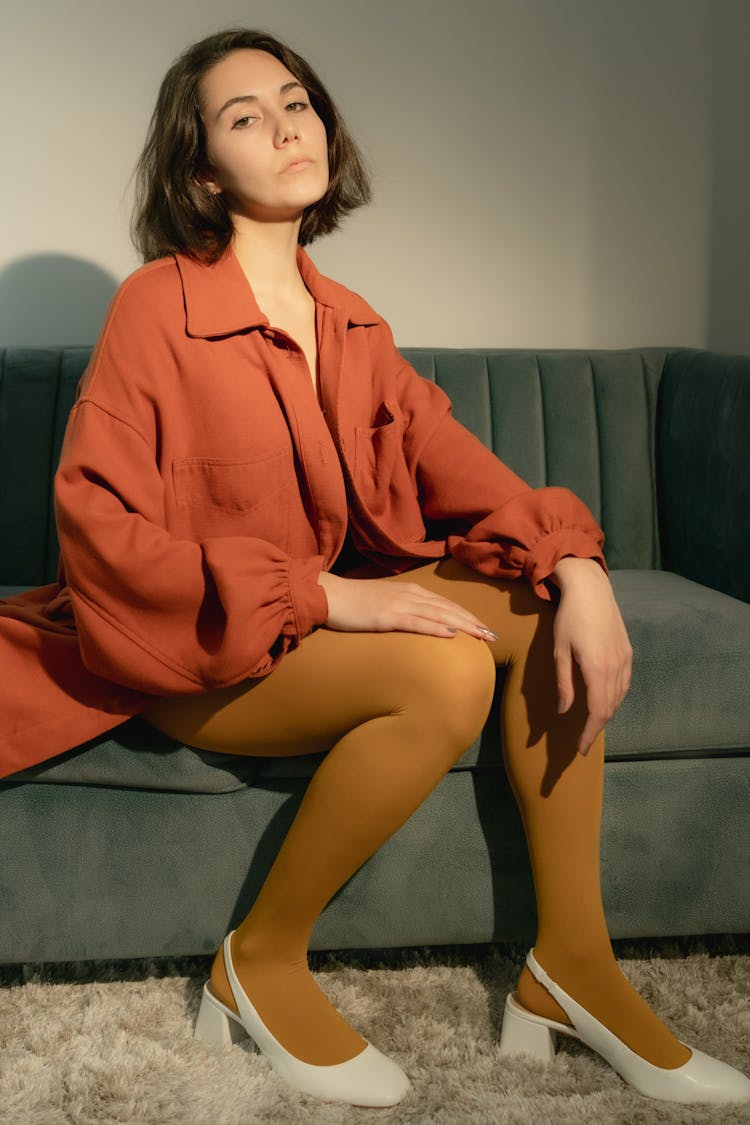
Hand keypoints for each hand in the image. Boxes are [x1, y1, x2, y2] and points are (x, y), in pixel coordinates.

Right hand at [317, 571, 497, 640]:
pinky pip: (417, 622)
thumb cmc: (353, 602)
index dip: (467, 615)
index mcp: (410, 591)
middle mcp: (410, 595)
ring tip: (482, 636)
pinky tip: (452, 633)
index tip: (484, 627)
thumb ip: (403, 608)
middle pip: (449, 609)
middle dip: (473, 622)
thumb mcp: (384, 602)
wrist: (329, 595)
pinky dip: (437, 627)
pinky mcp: (387, 617)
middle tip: (493, 635)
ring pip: (440, 614)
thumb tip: (417, 620)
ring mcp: (400, 605)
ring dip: (464, 625)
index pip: (446, 604)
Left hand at [551, 558, 631, 754]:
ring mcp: (625, 660)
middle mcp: (616, 668)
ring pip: (619, 697)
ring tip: (592, 724)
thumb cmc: (569, 618)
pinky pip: (624, 684)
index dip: (589, 733)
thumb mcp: (560, 652)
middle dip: (596, 727)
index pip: (597, 712)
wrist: (591, 590)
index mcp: (597, 669)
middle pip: (610, 708)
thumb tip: (564, 711)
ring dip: (606, 713)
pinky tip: (605, 701)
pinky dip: (615, 698)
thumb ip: (564, 684)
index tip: (580, 749)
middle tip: (583, 741)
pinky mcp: (628, 652)